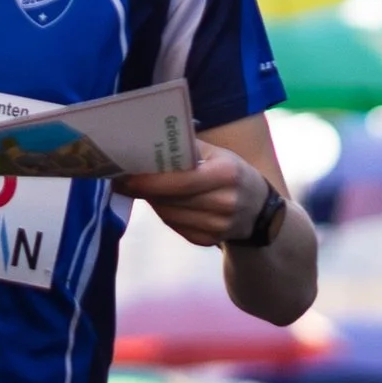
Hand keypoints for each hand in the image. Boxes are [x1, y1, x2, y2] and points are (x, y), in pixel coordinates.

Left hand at [120, 140, 270, 248]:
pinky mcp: (209, 241)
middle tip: (122, 181)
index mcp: (226, 174)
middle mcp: (225, 202)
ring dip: (153, 202)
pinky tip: (164, 203)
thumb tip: (148, 141)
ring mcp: (218, 226)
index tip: (124, 176)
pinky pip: (176, 227)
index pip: (181, 181)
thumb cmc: (232, 172)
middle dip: (144, 190)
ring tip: (141, 189)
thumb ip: (188, 148)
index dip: (150, 181)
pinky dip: (166, 214)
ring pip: (170, 215)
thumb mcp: (218, 154)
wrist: (259, 210)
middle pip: (171, 200)